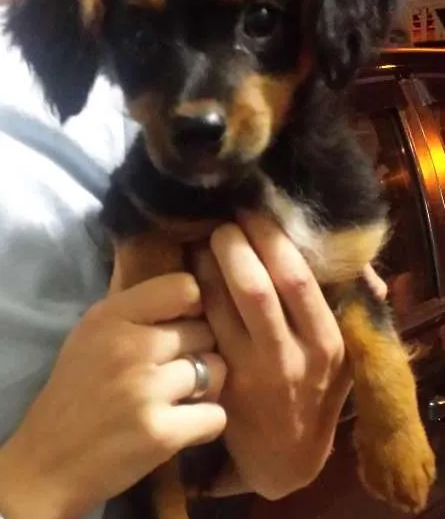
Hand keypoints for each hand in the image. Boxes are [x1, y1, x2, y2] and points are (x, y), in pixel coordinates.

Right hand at [0, 274, 226, 518]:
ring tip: (179, 400)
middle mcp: (130, 346)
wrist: (47, 465)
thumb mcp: (93, 334)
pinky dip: (205, 424)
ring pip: (216, 370)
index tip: (180, 327)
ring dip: (205, 388)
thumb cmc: (76, 394)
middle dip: (196, 352)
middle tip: (172, 373)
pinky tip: (182, 428)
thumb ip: (138, 312)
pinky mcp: (161, 433)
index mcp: (110, 316)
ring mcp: (146, 390)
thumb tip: (195, 298)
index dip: (191, 308)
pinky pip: (216, 415)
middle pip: (204, 331)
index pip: (184, 287)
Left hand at [193, 212, 384, 500]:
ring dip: (204, 266)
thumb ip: (353, 305)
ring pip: (218, 306)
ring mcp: (249, 372)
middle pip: (254, 288)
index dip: (270, 239)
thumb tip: (357, 258)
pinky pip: (199, 328)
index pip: (296, 279)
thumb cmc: (317, 390)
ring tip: (200, 242)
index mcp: (325, 342)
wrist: (285, 456)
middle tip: (221, 224)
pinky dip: (190, 296)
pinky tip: (184, 275)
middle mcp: (288, 357)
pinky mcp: (217, 382)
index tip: (253, 213)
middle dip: (233, 246)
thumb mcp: (347, 355)